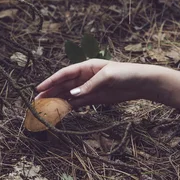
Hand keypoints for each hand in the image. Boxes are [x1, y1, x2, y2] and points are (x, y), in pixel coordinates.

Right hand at [36, 59, 158, 107]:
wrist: (142, 83)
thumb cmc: (126, 74)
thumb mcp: (108, 77)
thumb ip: (90, 86)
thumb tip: (73, 95)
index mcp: (87, 67)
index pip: (64, 74)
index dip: (51, 81)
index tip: (39, 88)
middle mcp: (85, 77)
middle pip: (64, 85)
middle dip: (50, 92)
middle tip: (37, 102)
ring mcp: (89, 88)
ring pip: (69, 95)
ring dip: (57, 100)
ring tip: (45, 108)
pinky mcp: (95, 98)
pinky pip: (78, 103)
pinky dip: (68, 107)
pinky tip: (60, 111)